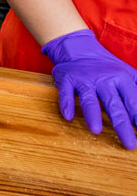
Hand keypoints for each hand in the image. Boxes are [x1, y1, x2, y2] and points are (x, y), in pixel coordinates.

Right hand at [42, 29, 136, 150]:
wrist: (79, 50)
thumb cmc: (108, 68)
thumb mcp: (129, 74)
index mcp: (122, 78)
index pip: (133, 102)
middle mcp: (103, 79)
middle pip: (114, 105)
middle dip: (122, 126)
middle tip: (129, 144)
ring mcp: (84, 80)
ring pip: (89, 99)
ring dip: (92, 114)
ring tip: (96, 131)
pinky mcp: (67, 79)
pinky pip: (66, 93)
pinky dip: (66, 104)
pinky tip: (68, 116)